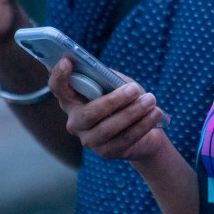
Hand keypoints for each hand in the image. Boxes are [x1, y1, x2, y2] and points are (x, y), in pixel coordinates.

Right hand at [52, 59, 169, 161]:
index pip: (58, 88)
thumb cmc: (125, 100)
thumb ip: (107, 78)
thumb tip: (106, 74)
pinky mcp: (106, 152)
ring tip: (151, 100)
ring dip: (132, 113)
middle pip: (89, 113)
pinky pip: (124, 139)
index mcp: (72, 100)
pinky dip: (142, 125)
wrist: (143, 128)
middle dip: (114, 100)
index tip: (68, 60)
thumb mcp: (115, 84)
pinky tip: (155, 113)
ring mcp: (89, 139)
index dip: (59, 75)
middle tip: (135, 89)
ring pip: (108, 128)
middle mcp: (75, 122)